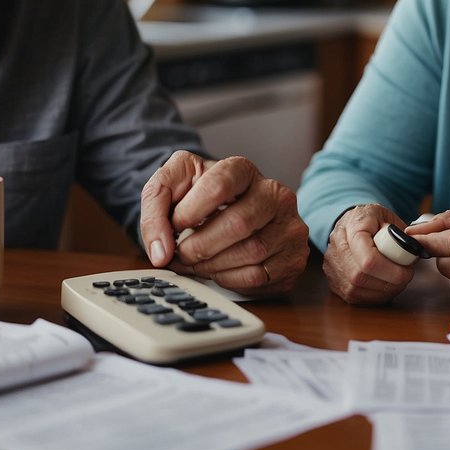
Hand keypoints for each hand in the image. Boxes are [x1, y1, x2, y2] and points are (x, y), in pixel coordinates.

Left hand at [138, 151, 307, 295]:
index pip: (219, 186)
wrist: (226, 212)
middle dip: (200, 246)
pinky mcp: (294, 256)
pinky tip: (218, 271)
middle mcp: (274, 193)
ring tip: (197, 263)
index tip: (175, 225)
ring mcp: (290, 225)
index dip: (191, 211)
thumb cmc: (199, 198)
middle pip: (238, 223)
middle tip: (181, 254)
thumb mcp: (171, 187)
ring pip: (251, 252)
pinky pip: (260, 276)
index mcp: (242, 169)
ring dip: (213, 266)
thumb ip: (156, 209)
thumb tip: (160, 252)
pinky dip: (230, 279)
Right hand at [322, 204, 415, 304]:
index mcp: (353, 227)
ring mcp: (332, 265)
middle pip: (361, 278)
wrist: (350, 222)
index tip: (408, 271)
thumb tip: (412, 251)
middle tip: (405, 277)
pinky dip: (373, 296)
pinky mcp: (333, 281)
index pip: (368, 259)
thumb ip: (400, 234)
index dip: (391, 271)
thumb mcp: (388, 217)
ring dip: (382, 292)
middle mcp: (337, 247)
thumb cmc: (372, 219)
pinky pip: (353, 296)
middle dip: (389, 283)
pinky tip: (384, 286)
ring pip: (356, 290)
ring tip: (396, 281)